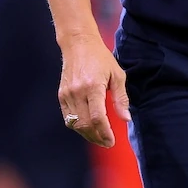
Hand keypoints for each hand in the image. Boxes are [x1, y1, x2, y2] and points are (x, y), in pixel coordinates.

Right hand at [58, 32, 129, 147]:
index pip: (97, 117)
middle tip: (107, 143)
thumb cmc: (101, 58)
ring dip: (87, 135)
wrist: (79, 45)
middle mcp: (78, 92)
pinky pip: (68, 118)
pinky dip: (77, 126)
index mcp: (93, 87)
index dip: (105, 132)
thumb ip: (121, 98)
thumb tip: (126, 119)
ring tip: (99, 138)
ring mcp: (67, 94)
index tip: (112, 141)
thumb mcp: (117, 75)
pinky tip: (88, 128)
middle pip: (85, 124)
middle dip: (97, 137)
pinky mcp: (61, 95)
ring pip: (75, 124)